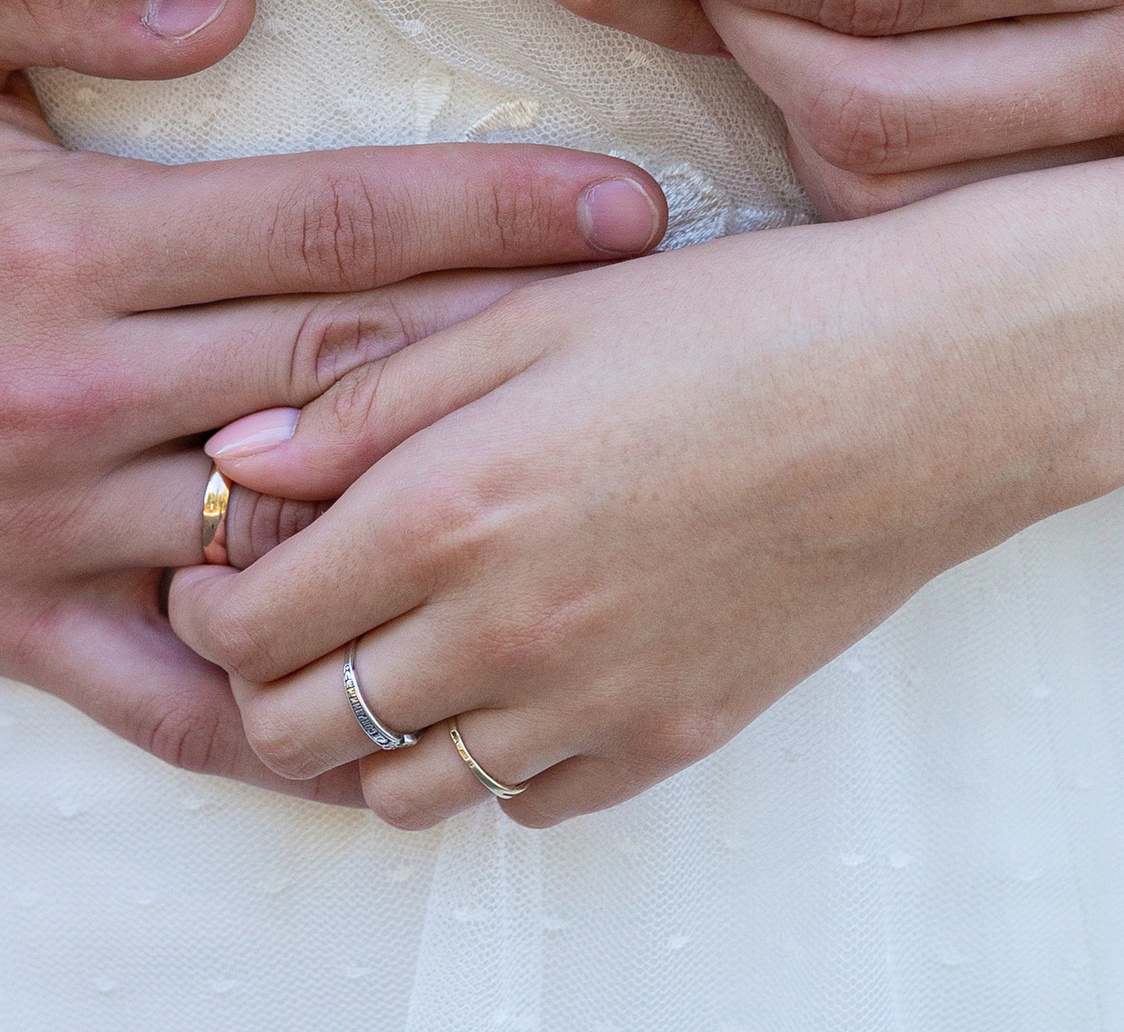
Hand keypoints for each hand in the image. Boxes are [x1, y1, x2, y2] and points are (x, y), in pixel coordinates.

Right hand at [0, 0, 669, 799]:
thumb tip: (233, 2)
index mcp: (68, 241)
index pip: (326, 227)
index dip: (492, 211)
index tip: (623, 206)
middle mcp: (72, 391)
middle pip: (344, 378)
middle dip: (516, 350)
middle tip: (664, 335)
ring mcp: (44, 525)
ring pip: (285, 532)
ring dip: (434, 516)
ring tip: (576, 496)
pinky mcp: (5, 620)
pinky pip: (169, 691)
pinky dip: (288, 705)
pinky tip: (404, 702)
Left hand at [167, 194, 1111, 826]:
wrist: (923, 390)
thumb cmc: (728, 325)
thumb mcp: (531, 319)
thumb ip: (369, 398)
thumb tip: (239, 456)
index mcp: (451, 512)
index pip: (250, 624)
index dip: (201, 602)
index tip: (209, 563)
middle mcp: (506, 635)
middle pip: (300, 732)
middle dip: (256, 681)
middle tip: (275, 611)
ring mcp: (592, 706)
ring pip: (402, 793)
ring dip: (362, 734)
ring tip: (384, 646)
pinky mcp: (671, 742)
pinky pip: (526, 804)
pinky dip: (483, 761)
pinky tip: (502, 674)